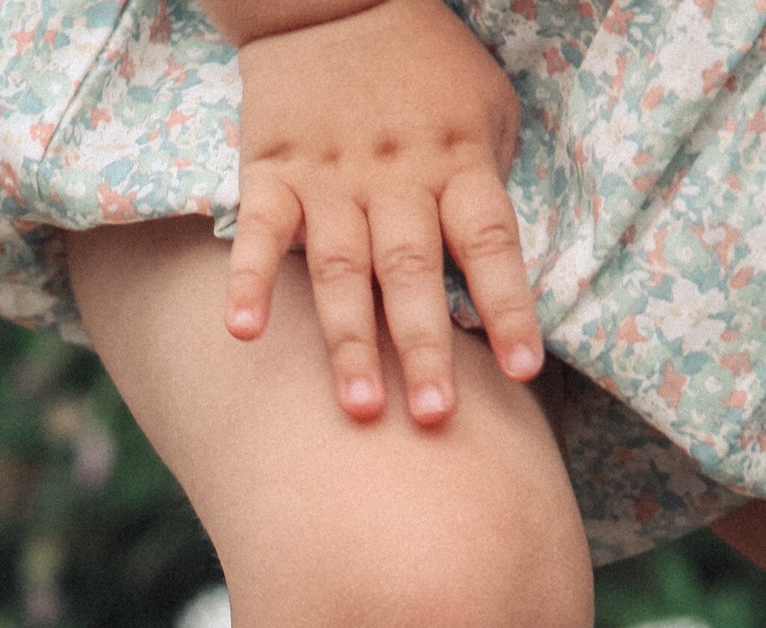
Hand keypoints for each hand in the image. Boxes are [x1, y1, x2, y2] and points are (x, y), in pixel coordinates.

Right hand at [226, 0, 541, 425]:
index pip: (491, 245)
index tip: (523, 371)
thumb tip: (489, 282)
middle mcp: (397, 178)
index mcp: (459, 161)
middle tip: (434, 418)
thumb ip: (487, 190)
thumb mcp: (484, 110)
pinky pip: (258, 232)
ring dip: (349, 342)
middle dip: (424, 349)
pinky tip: (242, 332)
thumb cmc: (426, 70)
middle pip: (413, 273)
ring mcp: (330, 178)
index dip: (509, 309)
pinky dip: (248, 280)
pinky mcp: (272, 171)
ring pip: (341, 270)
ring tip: (359, 410)